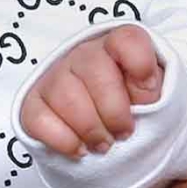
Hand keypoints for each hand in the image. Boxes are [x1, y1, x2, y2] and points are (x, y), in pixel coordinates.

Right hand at [19, 29, 164, 156]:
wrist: (103, 127)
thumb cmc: (130, 107)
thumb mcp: (153, 98)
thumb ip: (154, 91)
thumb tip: (145, 94)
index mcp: (116, 47)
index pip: (127, 39)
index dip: (140, 64)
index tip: (148, 92)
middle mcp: (82, 56)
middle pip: (95, 71)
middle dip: (114, 112)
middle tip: (123, 134)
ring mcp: (53, 78)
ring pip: (66, 97)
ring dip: (91, 129)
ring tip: (103, 145)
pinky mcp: (33, 105)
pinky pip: (39, 120)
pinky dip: (63, 140)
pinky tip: (79, 148)